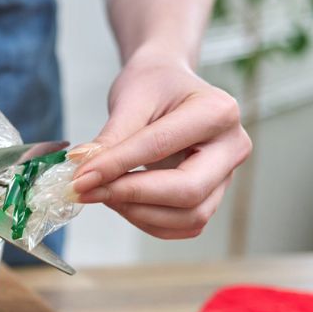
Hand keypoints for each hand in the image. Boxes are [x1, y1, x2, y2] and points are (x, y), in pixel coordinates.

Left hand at [71, 49, 251, 238]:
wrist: (170, 85)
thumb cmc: (154, 85)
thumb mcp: (130, 100)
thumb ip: (110, 139)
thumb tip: (83, 172)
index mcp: (217, 112)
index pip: (160, 147)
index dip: (116, 166)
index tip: (80, 178)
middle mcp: (232, 147)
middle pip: (188, 191)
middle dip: (132, 196)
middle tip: (88, 191)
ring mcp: (227, 176)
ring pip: (189, 216)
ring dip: (138, 213)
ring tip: (102, 192)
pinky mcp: (213, 195)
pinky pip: (184, 225)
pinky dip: (148, 221)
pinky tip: (121, 201)